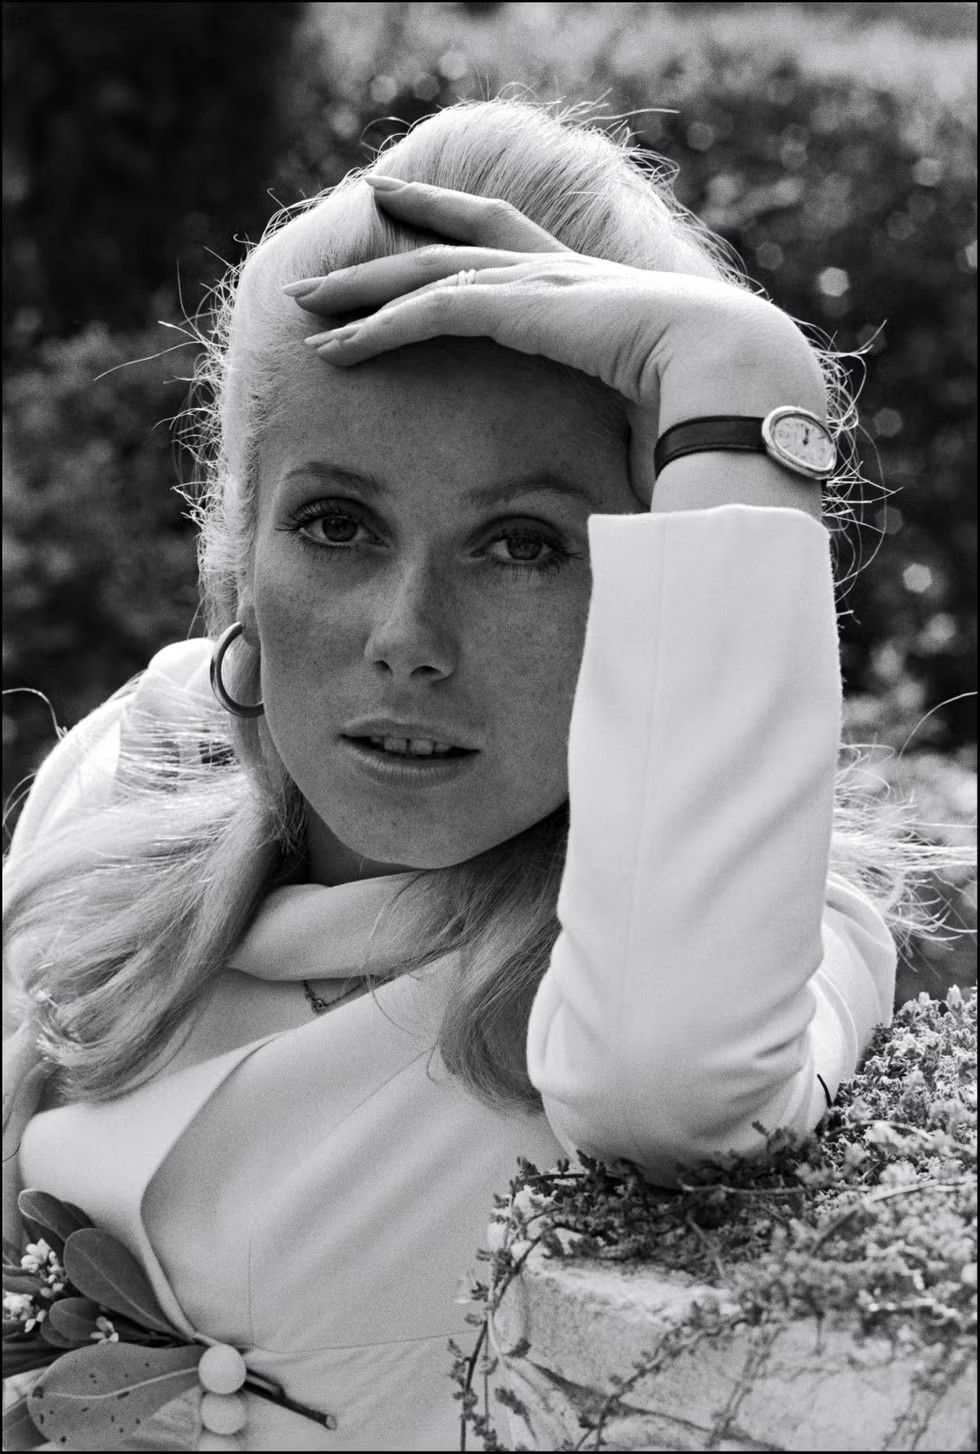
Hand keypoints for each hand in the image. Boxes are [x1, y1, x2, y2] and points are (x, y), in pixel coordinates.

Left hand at [286, 177, 824, 507]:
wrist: (741, 377)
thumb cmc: (715, 413)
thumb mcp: (656, 418)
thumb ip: (629, 435)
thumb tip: (636, 498)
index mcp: (591, 293)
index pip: (512, 243)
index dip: (460, 228)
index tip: (418, 219)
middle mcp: (558, 274)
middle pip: (456, 241)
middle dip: (397, 236)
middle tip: (344, 245)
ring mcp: (539, 284)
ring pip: (428, 273)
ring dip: (363, 290)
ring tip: (307, 304)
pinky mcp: (521, 308)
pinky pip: (431, 312)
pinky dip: (379, 327)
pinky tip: (335, 344)